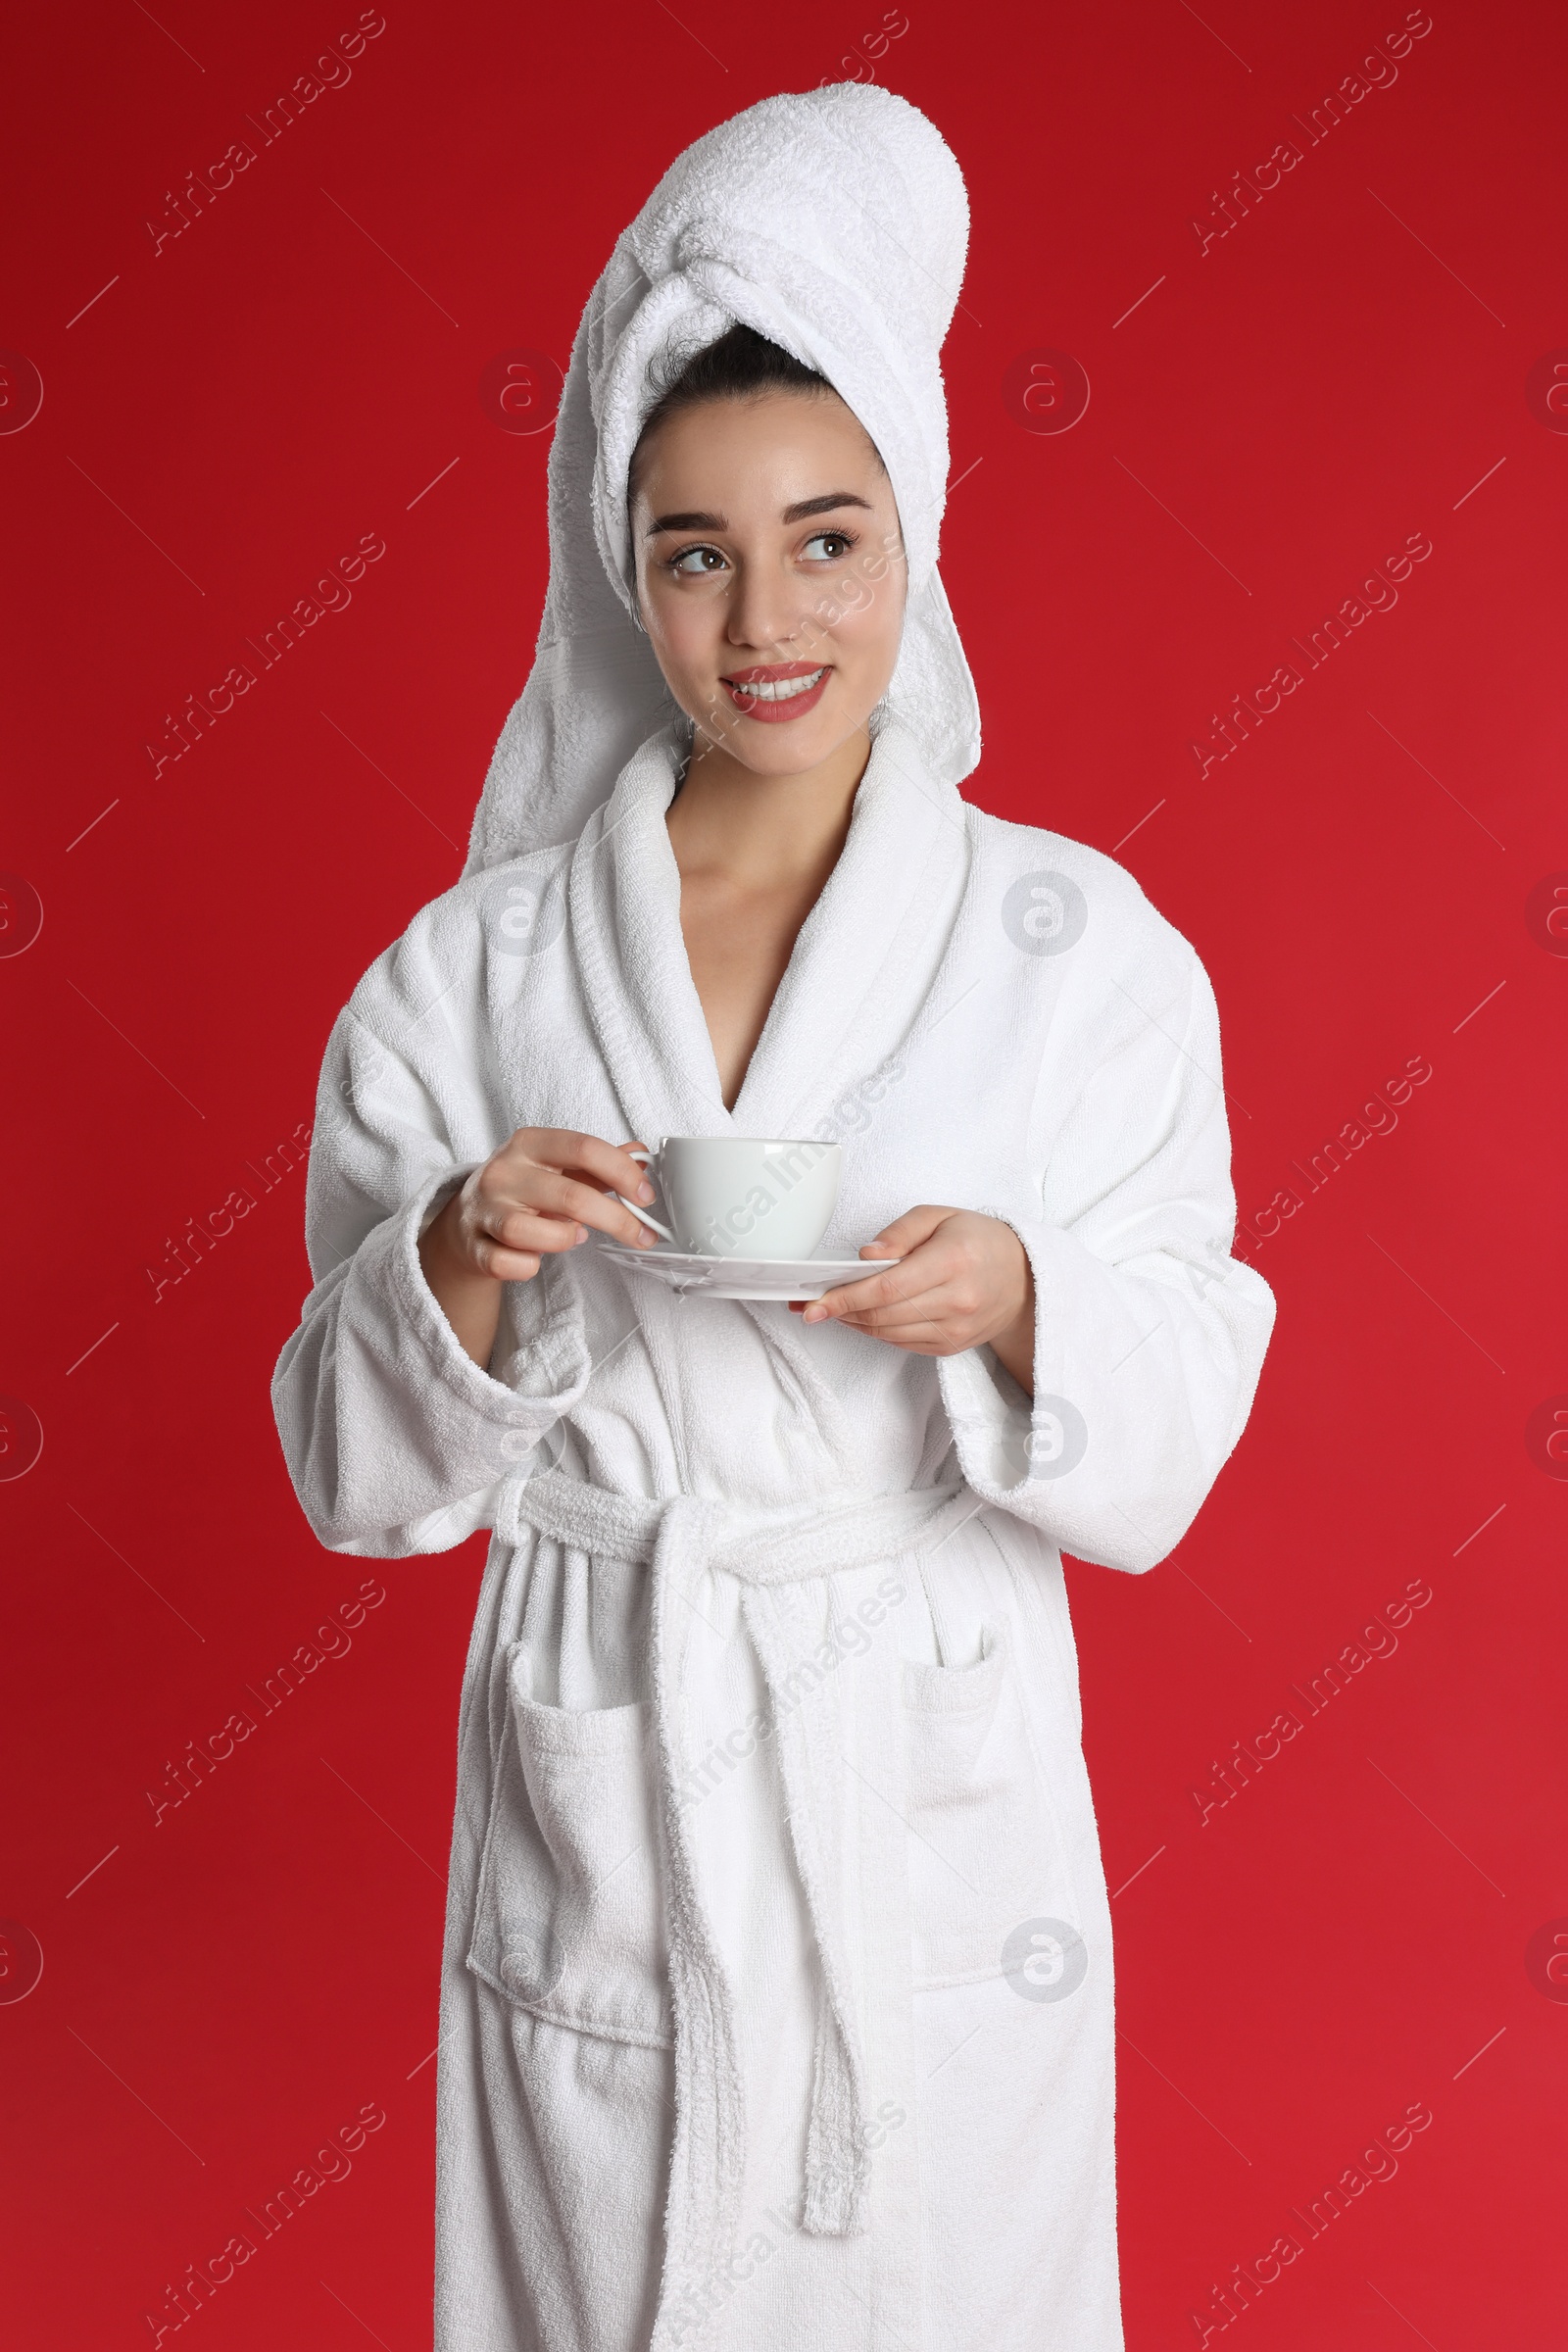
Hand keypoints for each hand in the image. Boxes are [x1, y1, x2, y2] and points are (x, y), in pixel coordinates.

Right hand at [418, 1129, 655, 1364]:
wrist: (465, 1222)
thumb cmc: (520, 1191)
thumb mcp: (556, 1168)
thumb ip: (598, 1164)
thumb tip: (640, 1156)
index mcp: (528, 1145)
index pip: (584, 1148)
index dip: (623, 1173)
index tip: (645, 1196)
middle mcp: (503, 1173)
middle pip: (570, 1196)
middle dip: (617, 1220)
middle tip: (641, 1235)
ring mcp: (484, 1211)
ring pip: (532, 1232)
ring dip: (564, 1239)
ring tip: (574, 1237)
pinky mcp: (474, 1247)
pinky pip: (509, 1264)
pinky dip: (528, 1266)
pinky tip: (535, 1258)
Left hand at [795, 1206, 1035, 1390]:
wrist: (1024, 1280)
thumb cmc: (980, 1241)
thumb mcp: (941, 1216)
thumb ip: (900, 1231)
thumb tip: (866, 1256)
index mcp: (953, 1261)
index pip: (887, 1287)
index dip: (846, 1296)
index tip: (815, 1302)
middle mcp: (957, 1300)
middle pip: (882, 1314)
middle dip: (841, 1310)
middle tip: (813, 1304)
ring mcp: (955, 1329)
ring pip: (887, 1333)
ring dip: (855, 1322)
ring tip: (836, 1307)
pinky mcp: (951, 1346)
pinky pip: (901, 1343)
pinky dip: (876, 1331)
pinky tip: (864, 1316)